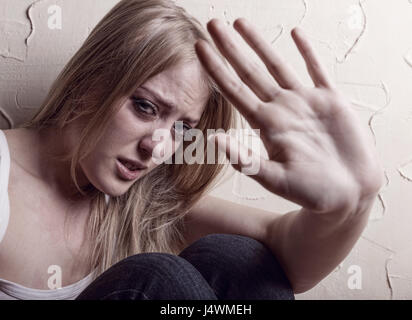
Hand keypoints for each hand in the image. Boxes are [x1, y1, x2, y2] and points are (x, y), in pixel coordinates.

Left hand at [195, 18, 383, 214]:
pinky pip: (317, 70)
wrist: (349, 193)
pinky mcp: (331, 100)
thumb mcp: (275, 179)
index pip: (234, 90)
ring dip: (259, 44)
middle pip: (250, 72)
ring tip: (241, 23)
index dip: (216, 69)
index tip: (199, 47)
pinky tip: (295, 34)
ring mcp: (305, 102)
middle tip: (212, 23)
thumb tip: (214, 140)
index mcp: (266, 125)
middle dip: (230, 48)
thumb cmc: (312, 192)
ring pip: (277, 65)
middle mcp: (282, 109)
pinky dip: (307, 51)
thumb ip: (246, 160)